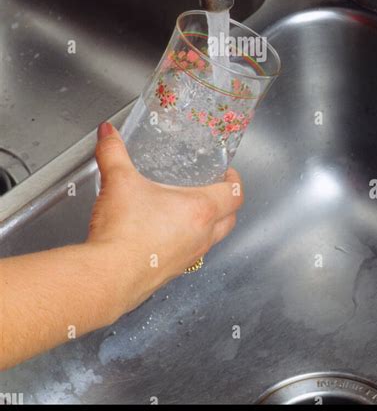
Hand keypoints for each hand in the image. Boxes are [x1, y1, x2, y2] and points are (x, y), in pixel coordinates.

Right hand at [89, 122, 242, 312]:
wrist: (107, 277)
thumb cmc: (123, 233)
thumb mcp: (118, 181)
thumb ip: (114, 152)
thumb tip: (108, 133)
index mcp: (200, 211)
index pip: (235, 194)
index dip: (235, 181)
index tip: (227, 172)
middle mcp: (201, 237)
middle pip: (229, 219)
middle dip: (226, 204)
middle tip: (213, 189)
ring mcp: (189, 258)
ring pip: (211, 240)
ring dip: (207, 226)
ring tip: (186, 211)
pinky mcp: (171, 274)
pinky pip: (189, 256)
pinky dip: (185, 244)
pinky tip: (162, 236)